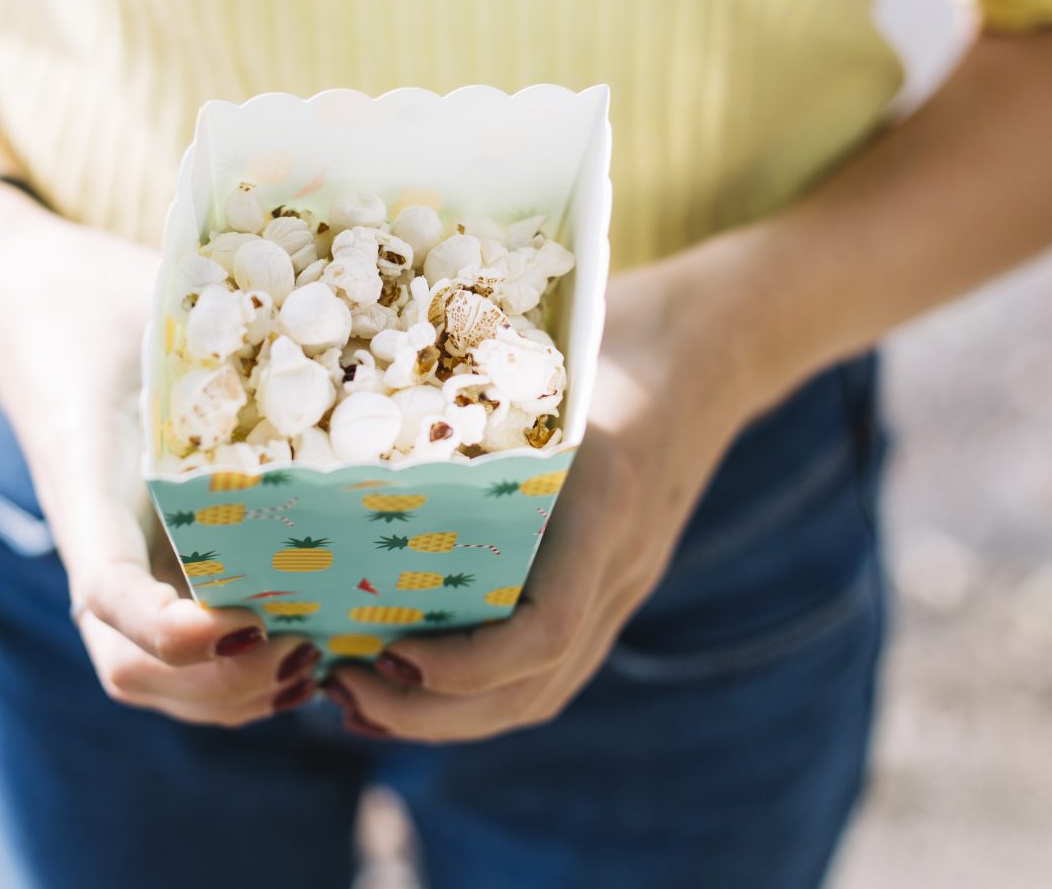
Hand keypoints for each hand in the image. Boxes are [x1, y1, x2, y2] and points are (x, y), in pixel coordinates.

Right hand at [0, 184, 321, 724]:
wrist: (39, 302)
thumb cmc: (100, 299)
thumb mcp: (154, 300)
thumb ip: (226, 323)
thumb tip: (346, 308)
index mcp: (85, 483)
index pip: (107, 594)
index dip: (171, 632)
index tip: (246, 621)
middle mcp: (98, 541)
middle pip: (131, 670)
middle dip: (220, 686)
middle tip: (307, 649)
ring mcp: (122, 560)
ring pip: (155, 681)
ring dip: (233, 698)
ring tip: (316, 663)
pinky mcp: (150, 561)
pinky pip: (178, 652)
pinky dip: (236, 678)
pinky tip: (311, 650)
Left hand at [323, 261, 757, 740]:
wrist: (714, 344)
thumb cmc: (614, 333)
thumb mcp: (545, 350)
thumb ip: (473, 388)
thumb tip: (345, 416)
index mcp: (603, 503)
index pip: (546, 629)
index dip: (462, 665)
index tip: (384, 652)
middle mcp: (619, 561)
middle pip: (534, 688)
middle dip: (429, 713)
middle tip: (338, 690)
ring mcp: (622, 581)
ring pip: (542, 692)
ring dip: (447, 718)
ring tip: (358, 701)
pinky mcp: (610, 583)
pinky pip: (551, 665)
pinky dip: (480, 694)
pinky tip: (413, 682)